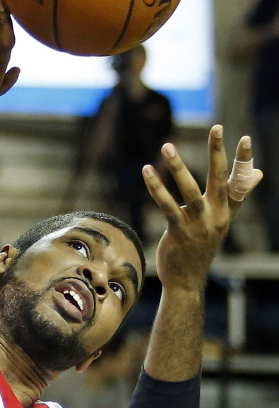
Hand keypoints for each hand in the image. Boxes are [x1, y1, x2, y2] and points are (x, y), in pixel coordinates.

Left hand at [144, 126, 262, 290]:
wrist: (187, 280)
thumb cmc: (201, 246)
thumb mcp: (222, 221)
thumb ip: (237, 196)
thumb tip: (259, 174)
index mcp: (226, 212)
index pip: (239, 182)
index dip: (243, 161)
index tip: (246, 138)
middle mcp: (216, 216)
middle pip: (219, 179)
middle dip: (217, 152)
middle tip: (217, 127)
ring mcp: (197, 224)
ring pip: (189, 190)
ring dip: (178, 166)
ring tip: (167, 145)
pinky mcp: (179, 231)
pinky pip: (166, 205)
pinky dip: (157, 187)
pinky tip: (148, 171)